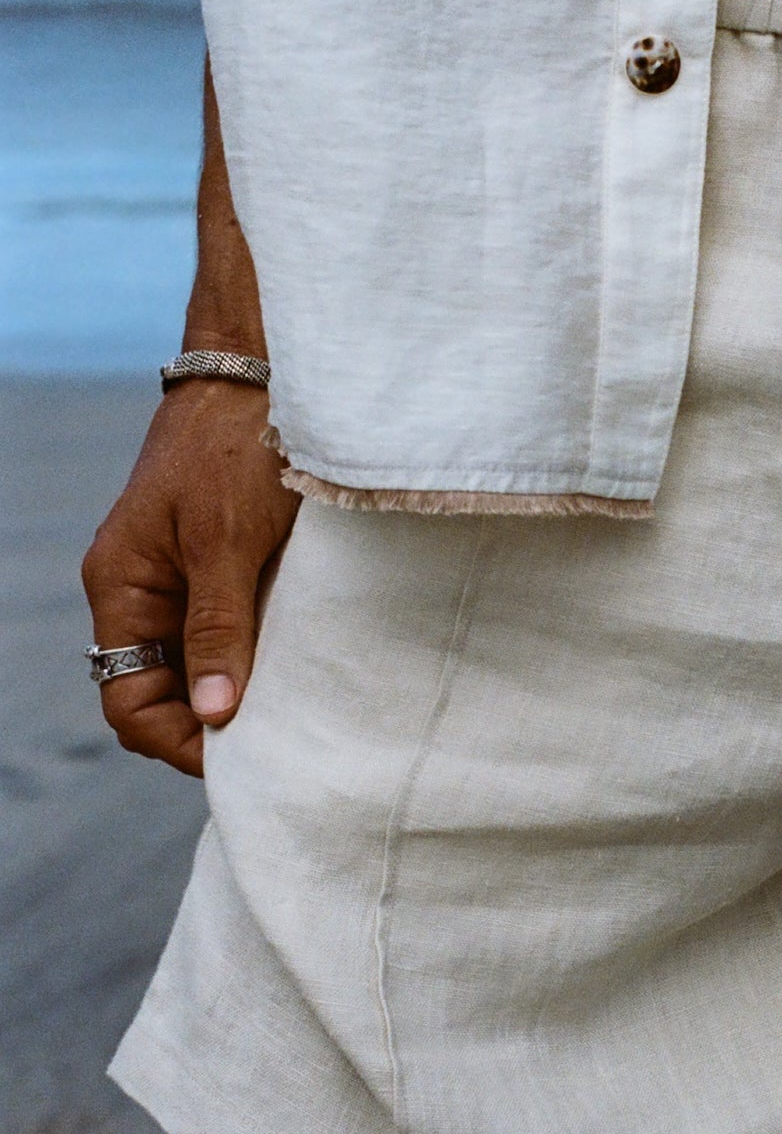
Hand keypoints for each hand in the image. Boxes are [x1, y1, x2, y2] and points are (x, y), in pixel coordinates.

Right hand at [81, 378, 299, 776]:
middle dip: (216, 729)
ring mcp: (188, 584)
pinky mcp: (231, 571)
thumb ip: (219, 627)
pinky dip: (267, 664)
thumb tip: (215, 716)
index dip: (180, 742)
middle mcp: (148, 594)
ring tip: (301, 717)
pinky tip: (307, 676)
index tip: (245, 757)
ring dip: (247, 698)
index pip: (127, 702)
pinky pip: (236, 638)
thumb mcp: (228, 541)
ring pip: (205, 672)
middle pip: (166, 697)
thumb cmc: (238, 445)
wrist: (265, 376)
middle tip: (283, 748)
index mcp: (122, 588)